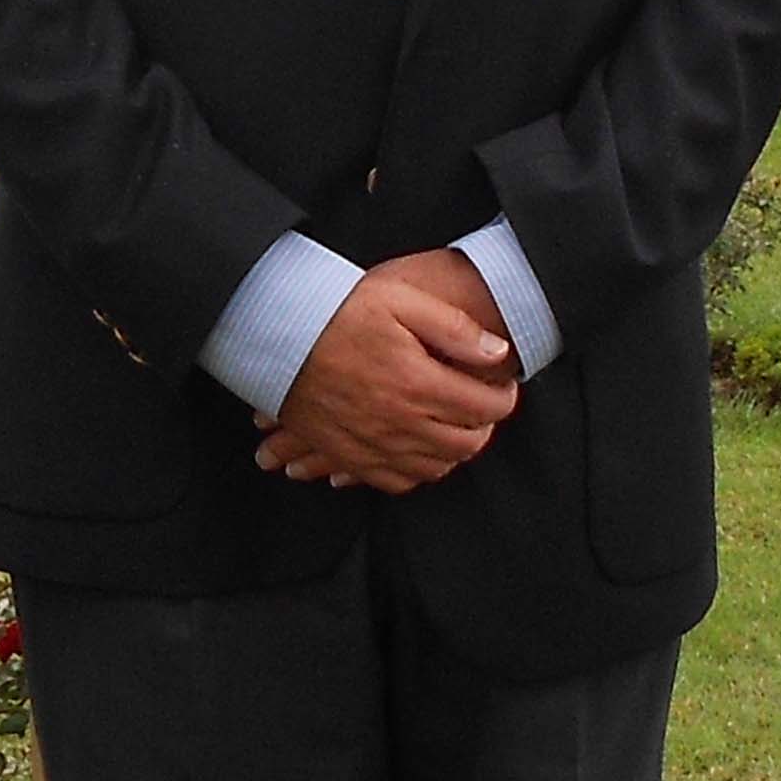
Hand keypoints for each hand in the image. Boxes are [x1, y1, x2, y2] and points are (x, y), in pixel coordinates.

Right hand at [255, 252, 518, 494]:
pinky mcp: (348, 455)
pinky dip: (416, 472)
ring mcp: (372, 444)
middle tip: (483, 407)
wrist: (275, 334)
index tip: (504, 386)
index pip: (485, 408)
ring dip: (454, 451)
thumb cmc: (337, 311)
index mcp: (417, 383)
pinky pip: (395, 482)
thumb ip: (454, 328)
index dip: (504, 398)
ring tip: (455, 427)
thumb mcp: (400, 299)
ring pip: (435, 467)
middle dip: (484, 427)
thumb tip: (498, 352)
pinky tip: (419, 452)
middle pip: (466, 445)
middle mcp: (399, 422)